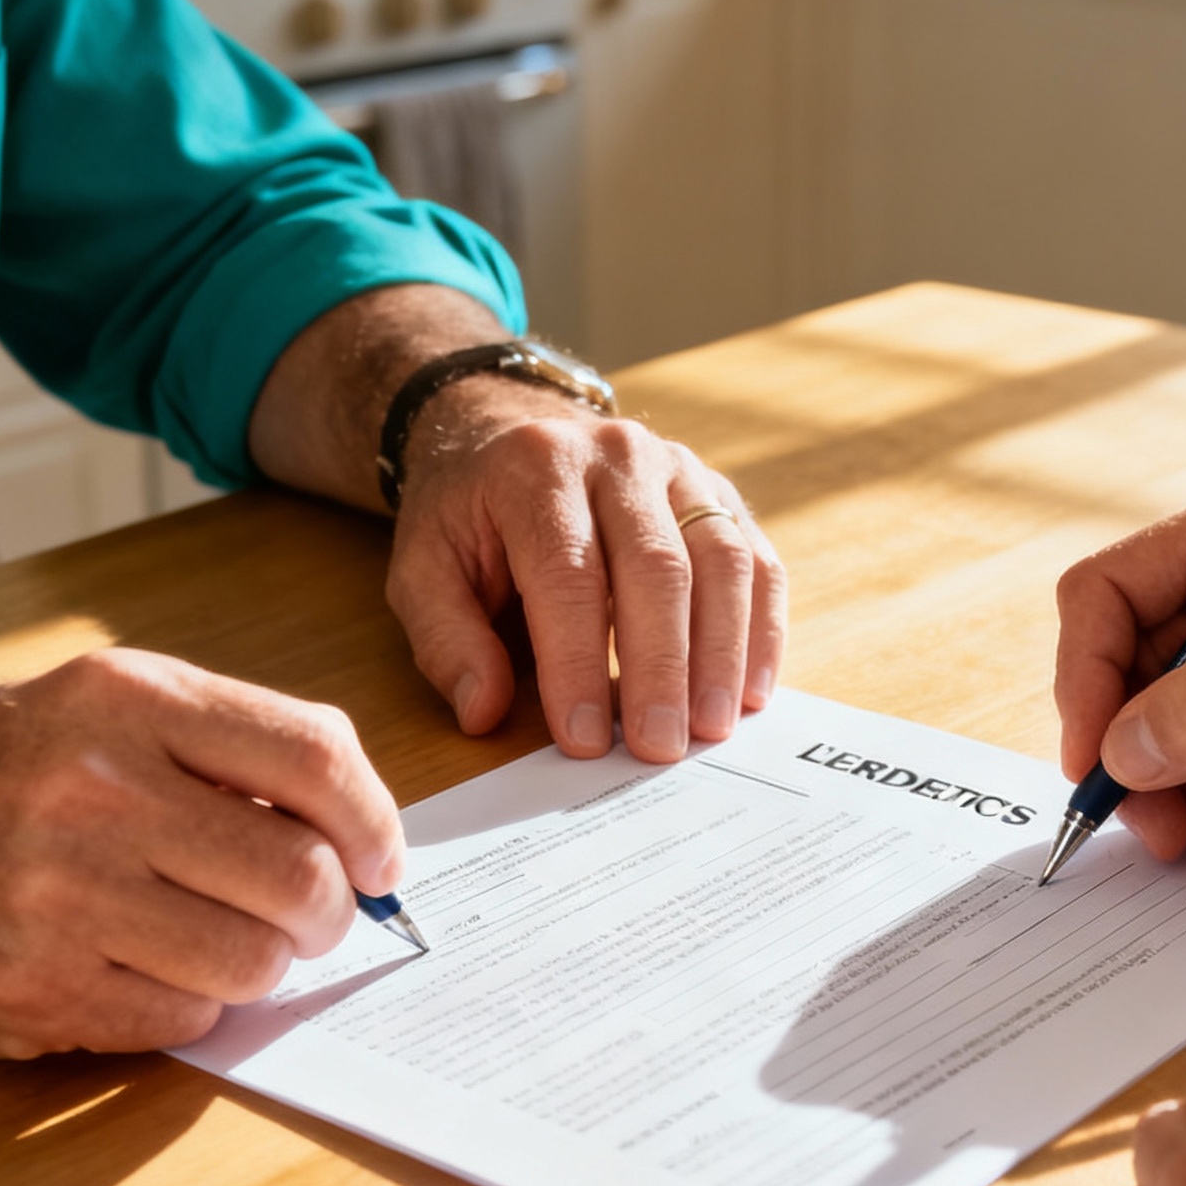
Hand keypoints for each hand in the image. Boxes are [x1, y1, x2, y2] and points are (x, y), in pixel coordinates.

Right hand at [0, 649, 404, 1058]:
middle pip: (300, 875)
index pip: (317, 757)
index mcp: (127, 700)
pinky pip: (184, 1017)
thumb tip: (359, 830)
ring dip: (261, 964)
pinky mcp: (32, 988)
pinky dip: (191, 1004)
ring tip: (218, 940)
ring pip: (253, 960)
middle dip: (327, 911)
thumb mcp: (97, 708)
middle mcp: (96, 789)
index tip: (381, 862)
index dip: (376, 823)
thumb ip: (226, 746)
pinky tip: (145, 970)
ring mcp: (60, 895)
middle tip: (304, 917)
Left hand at [386, 373, 787, 763]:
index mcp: (537, 469)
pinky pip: (759, 562)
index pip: (568, 574)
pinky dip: (762, 632)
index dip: (579, 662)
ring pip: (722, 560)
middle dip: (662, 668)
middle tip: (659, 749)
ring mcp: (681, 470)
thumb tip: (483, 711)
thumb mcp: (423, 570)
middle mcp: (619, 456)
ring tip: (711, 730)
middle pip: (658, 567)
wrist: (511, 437)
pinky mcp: (721, 494)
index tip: (584, 739)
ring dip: (723, 655)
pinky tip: (750, 694)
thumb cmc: (470, 518)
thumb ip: (447, 640)